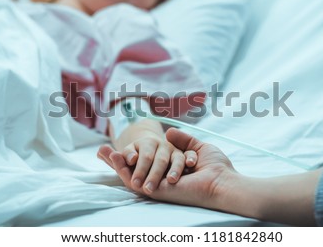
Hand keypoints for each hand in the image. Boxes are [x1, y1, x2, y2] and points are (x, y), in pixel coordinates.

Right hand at [104, 128, 237, 209]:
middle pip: (133, 170)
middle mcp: (161, 179)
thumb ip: (181, 140)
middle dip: (117, 160)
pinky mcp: (156, 190)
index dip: (129, 156)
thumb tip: (167, 133)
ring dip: (114, 163)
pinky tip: (111, 155)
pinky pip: (134, 179)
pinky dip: (120, 167)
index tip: (117, 147)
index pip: (145, 163)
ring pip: (129, 174)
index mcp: (169, 171)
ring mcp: (157, 185)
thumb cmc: (214, 166)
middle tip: (100, 150)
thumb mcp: (196, 147)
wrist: (221, 180)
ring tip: (100, 151)